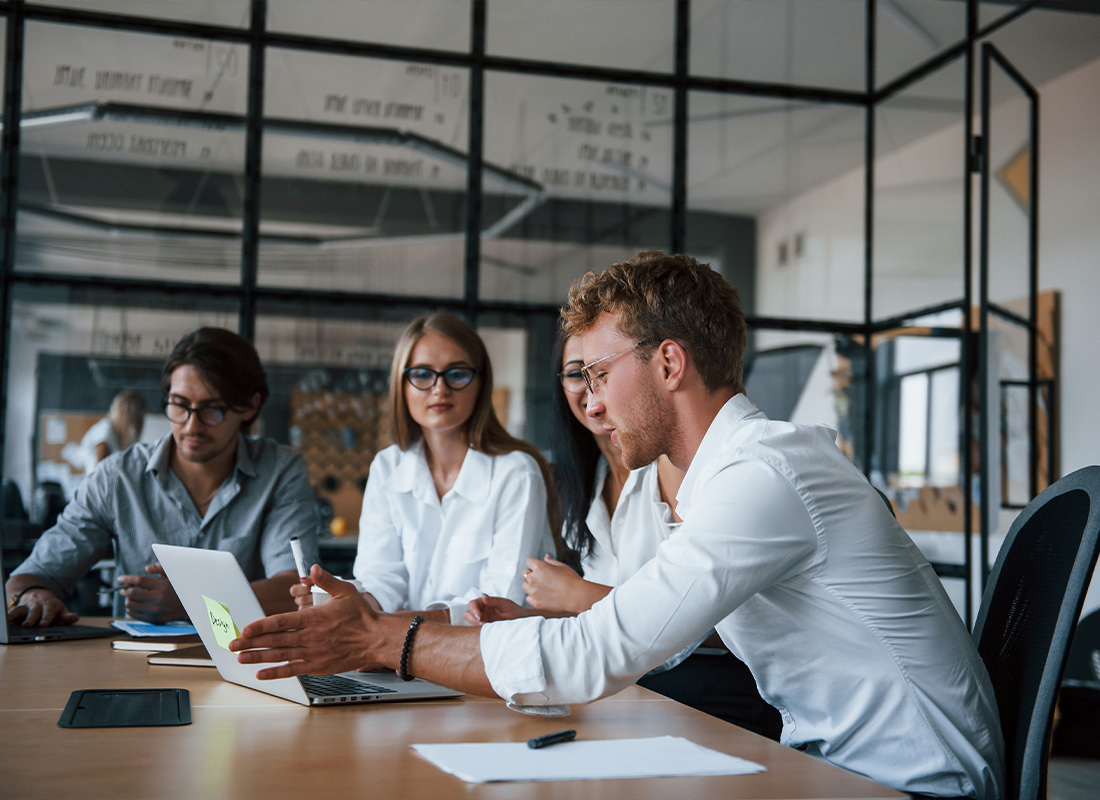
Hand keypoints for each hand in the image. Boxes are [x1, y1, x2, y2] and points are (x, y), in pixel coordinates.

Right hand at [6, 586, 78, 626]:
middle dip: (32, 618)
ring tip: (13, 622)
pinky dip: (8, 616)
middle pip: (34, 611)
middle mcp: (38, 604)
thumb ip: (67, 616)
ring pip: (21, 610)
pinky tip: (5, 621)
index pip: (49, 611)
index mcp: (51, 605)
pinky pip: (11, 611)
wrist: (39, 595)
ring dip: (16, 616)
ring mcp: (27, 606)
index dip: (46, 618)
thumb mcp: (61, 610)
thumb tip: (75, 618)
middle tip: (28, 625)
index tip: (44, 624)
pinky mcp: (17, 608)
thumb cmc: (51, 607)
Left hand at [118, 563, 185, 622]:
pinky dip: (131, 609)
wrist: (189, 607)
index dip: (127, 579)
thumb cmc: (178, 589)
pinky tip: (135, 605)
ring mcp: (155, 610)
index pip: (139, 581)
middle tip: (124, 588)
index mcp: (162, 586)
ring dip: (128, 600)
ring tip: (131, 597)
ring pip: (130, 605)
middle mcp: (157, 599)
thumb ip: (160, 569)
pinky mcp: (153, 619)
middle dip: (124, 590)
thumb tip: (147, 568)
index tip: (120, 579)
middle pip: (131, 593)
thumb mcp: (172, 576)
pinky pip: (134, 614)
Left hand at [231, 565, 384, 679]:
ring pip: (280, 656)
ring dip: (259, 657)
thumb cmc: (362, 615)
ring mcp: (313, 653)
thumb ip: (326, 580)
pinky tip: (261, 674)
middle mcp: (310, 637)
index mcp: (314, 618)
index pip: (281, 622)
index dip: (261, 626)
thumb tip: (312, 569)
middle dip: (251, 643)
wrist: (376, 639)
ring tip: (241, 658)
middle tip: (232, 645)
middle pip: (275, 640)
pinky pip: (293, 670)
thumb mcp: (345, 591)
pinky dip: (276, 673)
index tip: (244, 629)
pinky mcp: (318, 665)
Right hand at [464, 593, 532, 624]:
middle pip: (468, 612)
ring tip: (483, 625)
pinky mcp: (485, 627)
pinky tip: (485, 629)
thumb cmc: (514, 610)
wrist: (521, 621)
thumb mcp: (505, 604)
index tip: (479, 616)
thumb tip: (483, 597)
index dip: (473, 609)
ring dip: (473, 623)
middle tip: (480, 622)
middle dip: (471, 617)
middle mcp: (482, 610)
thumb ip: (494, 601)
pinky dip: (477, 629)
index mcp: (485, 602)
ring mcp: (483, 619)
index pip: (472, 604)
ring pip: (470, 620)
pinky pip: (476, 628)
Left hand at [522, 556, 587, 612]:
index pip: (528, 562)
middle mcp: (534, 578)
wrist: (577, 596)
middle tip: (543, 579)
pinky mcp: (536, 602)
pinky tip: (544, 597)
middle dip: (532, 575)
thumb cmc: (572, 580)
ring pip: (525, 587)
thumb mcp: (562, 566)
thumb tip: (545, 557)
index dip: (534, 564)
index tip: (539, 568)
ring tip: (543, 589)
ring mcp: (533, 591)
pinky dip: (534, 598)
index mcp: (539, 567)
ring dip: (531, 586)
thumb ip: (551, 561)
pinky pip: (528, 598)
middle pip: (525, 574)